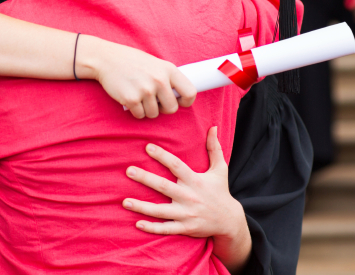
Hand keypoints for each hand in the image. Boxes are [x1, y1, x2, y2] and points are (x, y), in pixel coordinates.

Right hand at [75, 35, 196, 118]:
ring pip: (154, 114)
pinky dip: (135, 110)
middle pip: (172, 108)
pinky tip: (129, 98)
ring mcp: (145, 90)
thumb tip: (180, 96)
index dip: (185, 101)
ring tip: (138, 96)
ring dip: (147, 109)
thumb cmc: (131, 61)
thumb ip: (167, 77)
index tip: (178, 101)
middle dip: (163, 108)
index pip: (190, 92)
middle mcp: (159, 80)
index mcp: (168, 69)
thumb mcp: (155, 63)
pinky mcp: (131, 99)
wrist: (106, 58)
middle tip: (153, 101)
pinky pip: (140, 115)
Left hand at [122, 128, 251, 272]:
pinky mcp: (185, 228)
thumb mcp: (220, 169)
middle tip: (128, 170)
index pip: (176, 166)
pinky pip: (166, 229)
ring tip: (124, 202)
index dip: (162, 156)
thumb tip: (213, 126)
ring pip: (161, 211)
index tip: (147, 147)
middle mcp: (189, 197)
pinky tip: (137, 224)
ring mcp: (186, 214)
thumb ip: (214, 148)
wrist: (229, 221)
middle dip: (145, 179)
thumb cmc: (220, 191)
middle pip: (164, 187)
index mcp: (195, 181)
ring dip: (142, 207)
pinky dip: (152, 228)